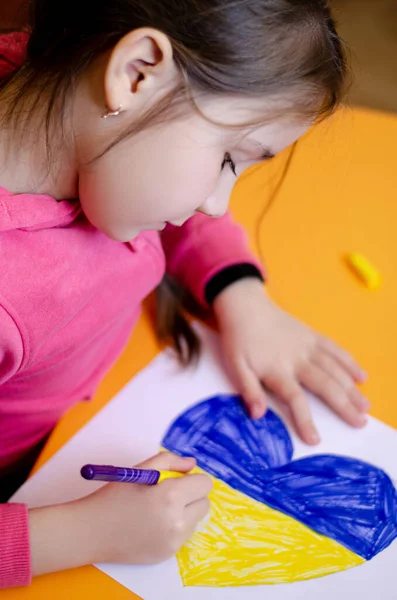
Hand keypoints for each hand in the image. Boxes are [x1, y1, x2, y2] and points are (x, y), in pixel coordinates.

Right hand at [30, 452, 211, 575]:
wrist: (91, 531)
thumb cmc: (114, 496)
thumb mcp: (141, 470)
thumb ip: (170, 461)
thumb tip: (192, 465)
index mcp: (171, 496)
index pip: (204, 485)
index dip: (193, 479)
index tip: (180, 479)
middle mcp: (177, 521)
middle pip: (205, 504)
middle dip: (192, 496)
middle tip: (170, 493)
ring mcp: (173, 541)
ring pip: (196, 520)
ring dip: (185, 512)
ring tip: (158, 509)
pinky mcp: (168, 554)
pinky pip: (183, 536)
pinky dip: (175, 528)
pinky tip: (152, 524)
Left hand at [213, 279, 368, 444]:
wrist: (245, 306)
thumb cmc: (239, 339)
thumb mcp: (236, 366)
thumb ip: (248, 390)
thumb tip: (257, 415)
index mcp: (277, 369)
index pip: (295, 398)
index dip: (305, 420)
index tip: (315, 439)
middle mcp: (297, 359)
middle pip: (325, 385)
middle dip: (344, 405)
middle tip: (360, 423)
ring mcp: (307, 345)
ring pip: (335, 369)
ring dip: (352, 388)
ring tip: (365, 406)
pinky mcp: (312, 335)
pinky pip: (335, 349)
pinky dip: (349, 362)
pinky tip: (361, 376)